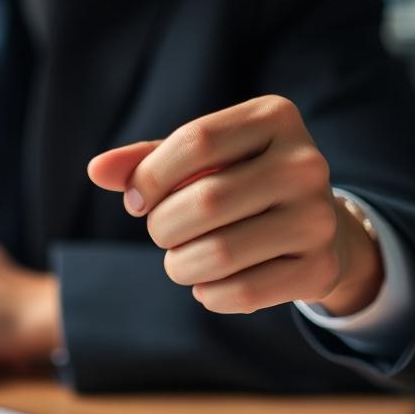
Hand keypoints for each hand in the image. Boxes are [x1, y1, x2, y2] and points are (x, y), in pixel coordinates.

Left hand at [88, 95, 382, 315]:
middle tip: (164, 235)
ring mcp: (318, 218)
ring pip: (218, 253)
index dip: (150, 178)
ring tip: (182, 262)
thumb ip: (146, 162)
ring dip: (180, 266)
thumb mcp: (199, 162)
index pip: (195, 142)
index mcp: (275, 118)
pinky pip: (241, 293)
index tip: (136, 202)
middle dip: (163, 228)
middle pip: (205, 202)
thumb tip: (96, 170)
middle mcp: (306, 164)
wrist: (317, 229)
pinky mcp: (318, 269)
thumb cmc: (240, 185)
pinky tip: (208, 286)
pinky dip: (209, 295)